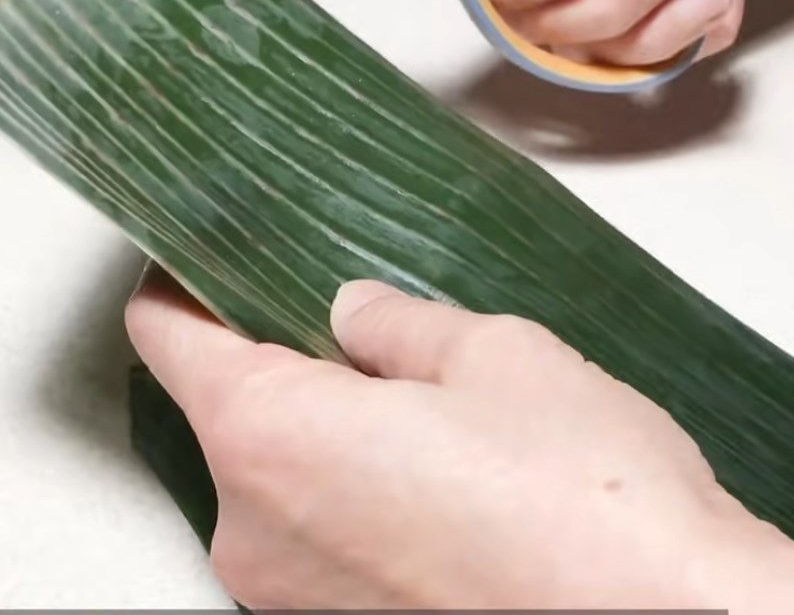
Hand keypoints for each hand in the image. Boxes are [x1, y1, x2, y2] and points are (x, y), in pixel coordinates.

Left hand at [126, 271, 793, 609]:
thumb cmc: (582, 500)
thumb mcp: (489, 357)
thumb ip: (395, 325)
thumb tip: (353, 313)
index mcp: (271, 435)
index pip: (166, 336)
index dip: (182, 282)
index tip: (205, 257)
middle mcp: (254, 529)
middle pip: (224, 406)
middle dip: (278, 356)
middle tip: (352, 322)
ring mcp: (287, 596)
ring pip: (273, 471)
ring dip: (320, 426)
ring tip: (411, 402)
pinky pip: (311, 531)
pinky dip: (345, 487)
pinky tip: (429, 473)